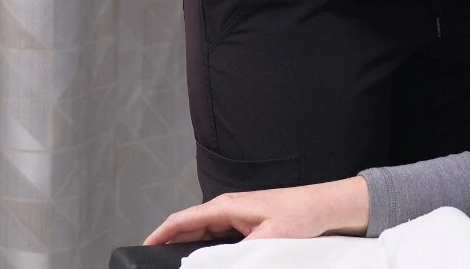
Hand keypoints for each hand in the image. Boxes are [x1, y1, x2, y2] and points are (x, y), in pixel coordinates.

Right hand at [143, 177, 369, 244]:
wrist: (326, 208)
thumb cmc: (302, 214)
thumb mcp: (270, 237)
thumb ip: (242, 254)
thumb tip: (216, 264)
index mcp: (227, 205)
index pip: (183, 219)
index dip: (160, 234)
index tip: (143, 248)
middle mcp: (228, 210)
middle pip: (189, 229)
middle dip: (170, 244)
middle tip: (156, 264)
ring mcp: (237, 218)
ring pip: (203, 236)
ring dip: (189, 249)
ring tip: (174, 264)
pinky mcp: (247, 227)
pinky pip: (218, 241)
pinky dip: (207, 252)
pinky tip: (207, 264)